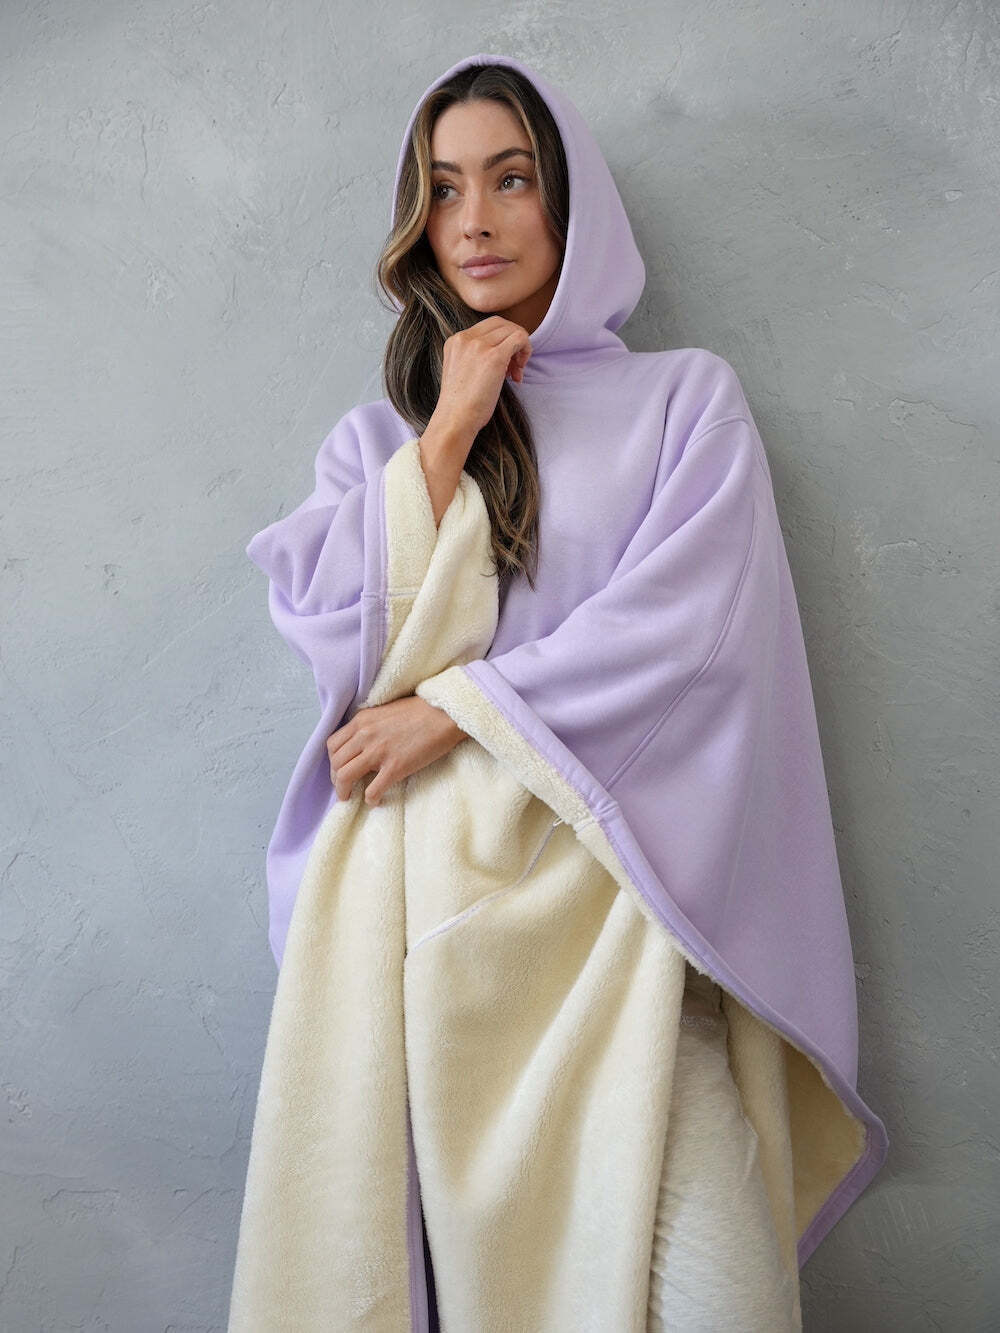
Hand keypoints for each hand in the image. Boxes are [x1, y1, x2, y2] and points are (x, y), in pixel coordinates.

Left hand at [326, 695, 466, 805]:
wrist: (444, 713)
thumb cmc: (420, 711)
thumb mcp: (384, 712)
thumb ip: (368, 726)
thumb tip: (360, 744)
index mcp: (361, 720)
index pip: (332, 745)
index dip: (333, 761)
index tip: (339, 770)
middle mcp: (365, 735)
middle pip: (336, 763)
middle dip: (336, 779)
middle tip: (344, 787)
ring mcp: (379, 752)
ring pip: (345, 777)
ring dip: (344, 791)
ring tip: (349, 797)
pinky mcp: (395, 767)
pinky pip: (372, 790)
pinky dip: (370, 799)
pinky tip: (375, 800)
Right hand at [433, 315, 532, 439]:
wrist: (455, 420)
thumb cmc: (461, 405)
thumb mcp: (461, 371)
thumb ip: (474, 357)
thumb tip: (504, 353)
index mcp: (456, 341)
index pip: (488, 326)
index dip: (502, 341)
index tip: (504, 364)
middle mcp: (465, 338)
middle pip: (501, 324)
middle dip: (513, 341)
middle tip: (514, 367)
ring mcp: (479, 346)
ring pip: (512, 330)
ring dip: (521, 349)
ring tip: (515, 374)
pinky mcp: (494, 357)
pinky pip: (520, 338)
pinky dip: (526, 351)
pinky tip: (519, 373)